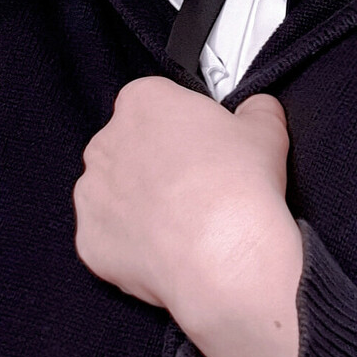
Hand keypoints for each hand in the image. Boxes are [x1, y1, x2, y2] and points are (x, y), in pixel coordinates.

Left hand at [73, 77, 294, 332]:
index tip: (203, 146)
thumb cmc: (238, 188)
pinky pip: (107, 237)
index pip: (157, 104)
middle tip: (197, 187)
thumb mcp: (267, 129)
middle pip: (130, 147)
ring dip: (140, 205)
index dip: (183, 127)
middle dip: (157, 165)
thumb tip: (257, 111)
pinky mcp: (89, 238)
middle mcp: (107, 141)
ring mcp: (91, 192)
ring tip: (184, 224)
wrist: (223, 255)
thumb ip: (256, 109)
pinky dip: (130, 245)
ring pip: (114, 194)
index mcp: (143, 102)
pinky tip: (166, 250)